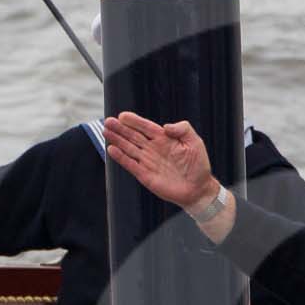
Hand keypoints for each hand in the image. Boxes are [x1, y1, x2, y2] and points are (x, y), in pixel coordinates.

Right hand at [101, 113, 217, 209]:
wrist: (198, 189)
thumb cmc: (198, 166)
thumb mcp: (195, 142)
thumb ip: (183, 128)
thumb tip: (165, 126)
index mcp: (164, 139)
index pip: (146, 127)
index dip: (135, 121)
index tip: (123, 115)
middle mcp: (153, 149)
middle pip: (133, 136)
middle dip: (120, 128)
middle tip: (108, 121)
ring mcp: (148, 162)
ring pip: (129, 148)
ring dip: (117, 140)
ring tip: (106, 131)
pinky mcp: (145, 175)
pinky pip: (130, 164)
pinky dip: (121, 158)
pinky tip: (111, 149)